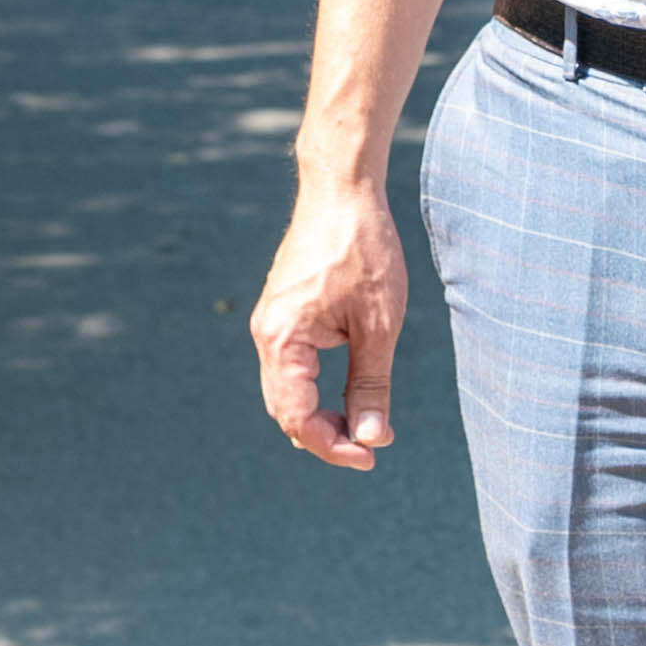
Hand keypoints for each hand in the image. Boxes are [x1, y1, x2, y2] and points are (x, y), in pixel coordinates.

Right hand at [250, 179, 412, 470]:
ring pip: (286, 392)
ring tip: (365, 425)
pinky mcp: (283, 313)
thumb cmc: (363, 249)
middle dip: (327, 437)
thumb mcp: (378, 324)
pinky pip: (290, 368)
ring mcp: (271, 323)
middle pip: (285, 412)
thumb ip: (370, 385)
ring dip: (321, 415)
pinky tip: (347, 392)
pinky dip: (315, 390)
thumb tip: (370, 437)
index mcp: (282, 340)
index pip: (297, 418)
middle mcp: (266, 335)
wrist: (342, 188)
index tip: (372, 456)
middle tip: (373, 447)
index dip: (333, 447)